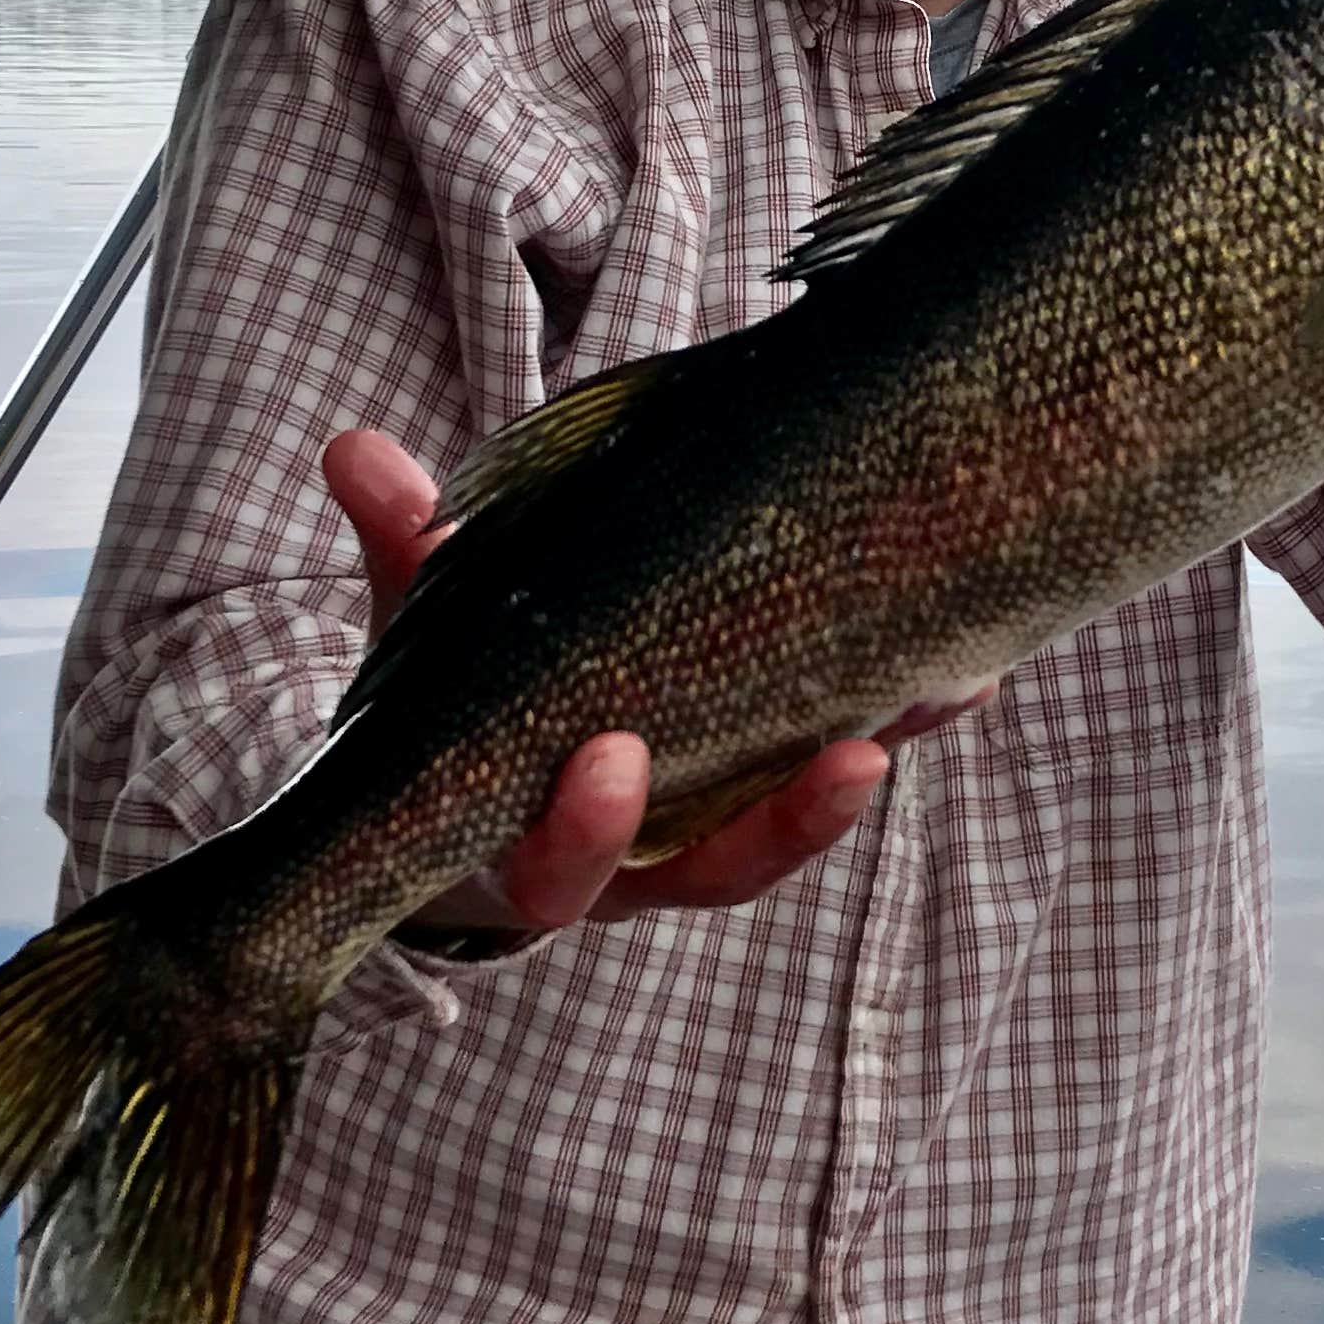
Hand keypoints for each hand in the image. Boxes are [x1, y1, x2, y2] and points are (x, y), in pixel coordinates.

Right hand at [320, 428, 993, 938]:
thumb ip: (404, 551)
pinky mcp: (778, 786)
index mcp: (529, 844)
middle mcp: (638, 864)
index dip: (583, 828)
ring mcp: (714, 831)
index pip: (558, 866)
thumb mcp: (430, 643)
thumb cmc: (466, 711)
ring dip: (878, 767)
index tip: (609, 759)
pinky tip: (972, 667)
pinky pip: (847, 766)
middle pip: (719, 873)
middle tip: (850, 759)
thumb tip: (351, 450)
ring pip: (804, 823)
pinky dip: (906, 716)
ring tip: (948, 692)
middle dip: (781, 822)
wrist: (503, 773)